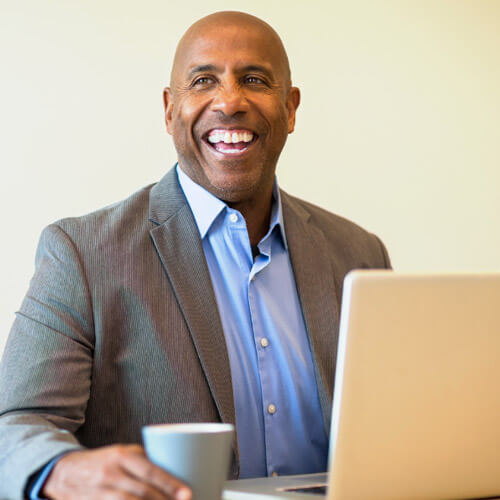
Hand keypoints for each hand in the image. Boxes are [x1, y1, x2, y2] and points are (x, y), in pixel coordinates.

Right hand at [42, 444, 191, 499]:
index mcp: (121, 456)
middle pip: (142, 492)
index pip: (149, 471)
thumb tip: (175, 470)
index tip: (187, 493)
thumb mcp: (122, 453)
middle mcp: (111, 474)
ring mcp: (100, 493)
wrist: (65, 472)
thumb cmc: (104, 461)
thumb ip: (144, 460)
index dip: (169, 483)